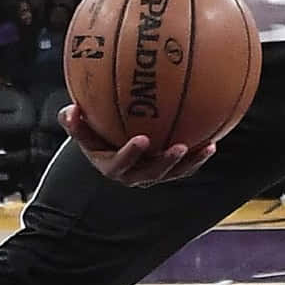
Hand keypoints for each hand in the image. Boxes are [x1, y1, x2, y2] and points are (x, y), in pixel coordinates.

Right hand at [59, 104, 214, 187]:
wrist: (110, 141)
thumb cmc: (93, 130)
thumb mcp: (80, 126)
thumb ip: (72, 120)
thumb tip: (71, 110)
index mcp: (112, 166)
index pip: (120, 164)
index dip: (131, 154)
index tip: (142, 139)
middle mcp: (134, 175)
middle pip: (151, 174)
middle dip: (166, 163)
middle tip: (178, 147)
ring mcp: (153, 174)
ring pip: (173, 173)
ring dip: (190, 162)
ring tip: (205, 147)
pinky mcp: (168, 169)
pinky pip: (185, 165)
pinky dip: (198, 156)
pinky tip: (213, 142)